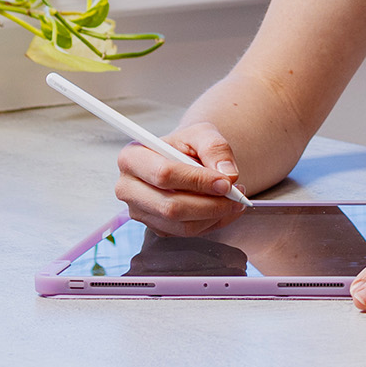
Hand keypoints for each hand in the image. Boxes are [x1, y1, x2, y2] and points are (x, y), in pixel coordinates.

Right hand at [114, 122, 246, 237]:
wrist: (182, 158)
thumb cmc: (187, 144)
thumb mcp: (202, 133)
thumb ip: (216, 148)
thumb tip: (228, 174)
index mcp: (132, 158)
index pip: (164, 174)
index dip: (197, 181)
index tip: (226, 182)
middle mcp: (128, 188)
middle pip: (170, 206)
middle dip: (209, 204)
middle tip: (236, 195)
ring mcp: (139, 212)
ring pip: (180, 225)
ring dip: (214, 216)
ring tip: (235, 199)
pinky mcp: (154, 227)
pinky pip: (186, 233)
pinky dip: (211, 223)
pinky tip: (224, 209)